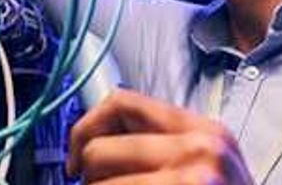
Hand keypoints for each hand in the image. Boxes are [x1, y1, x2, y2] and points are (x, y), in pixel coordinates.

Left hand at [67, 89, 254, 184]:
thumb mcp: (205, 166)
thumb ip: (158, 146)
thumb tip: (91, 139)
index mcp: (205, 131)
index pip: (122, 102)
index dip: (85, 128)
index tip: (76, 154)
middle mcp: (201, 150)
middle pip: (100, 150)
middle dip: (90, 179)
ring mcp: (193, 179)